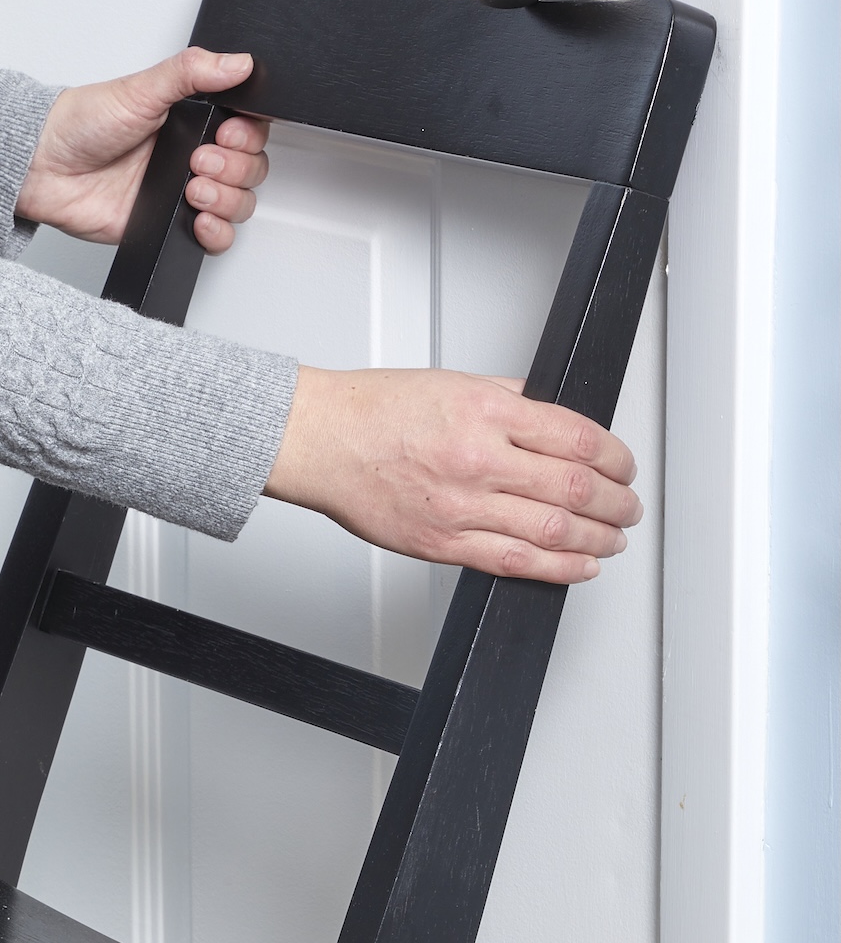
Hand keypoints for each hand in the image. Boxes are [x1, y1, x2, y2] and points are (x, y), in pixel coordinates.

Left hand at [16, 47, 268, 253]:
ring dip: (228, 198)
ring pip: (240, 203)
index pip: (249, 129)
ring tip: (193, 188)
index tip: (228, 133)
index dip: (249, 135)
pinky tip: (198, 218)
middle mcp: (194, 156)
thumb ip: (191, 72)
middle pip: (252, 169)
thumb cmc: (82, 124)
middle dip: (235, 168)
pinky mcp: (172, 224)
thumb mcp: (140, 88)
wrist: (46, 167)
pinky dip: (218, 232)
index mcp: (193, 120)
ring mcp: (185, 192)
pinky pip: (217, 238)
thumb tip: (237, 61)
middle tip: (198, 160)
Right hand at [264, 367, 642, 583]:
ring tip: (614, 538)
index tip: (624, 466)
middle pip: (577, 489)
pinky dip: (559, 568)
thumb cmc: (373, 410)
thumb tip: (557, 417)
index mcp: (486, 412)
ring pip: (555, 532)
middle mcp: (479, 459)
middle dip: (618, 503)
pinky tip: (580, 565)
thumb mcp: (452, 382)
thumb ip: (510, 398)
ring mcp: (461, 506)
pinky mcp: (442, 544)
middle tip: (628, 506)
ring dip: (599, 539)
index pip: (579, 439)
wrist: (321, 441)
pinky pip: (515, 563)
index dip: (617, 458)